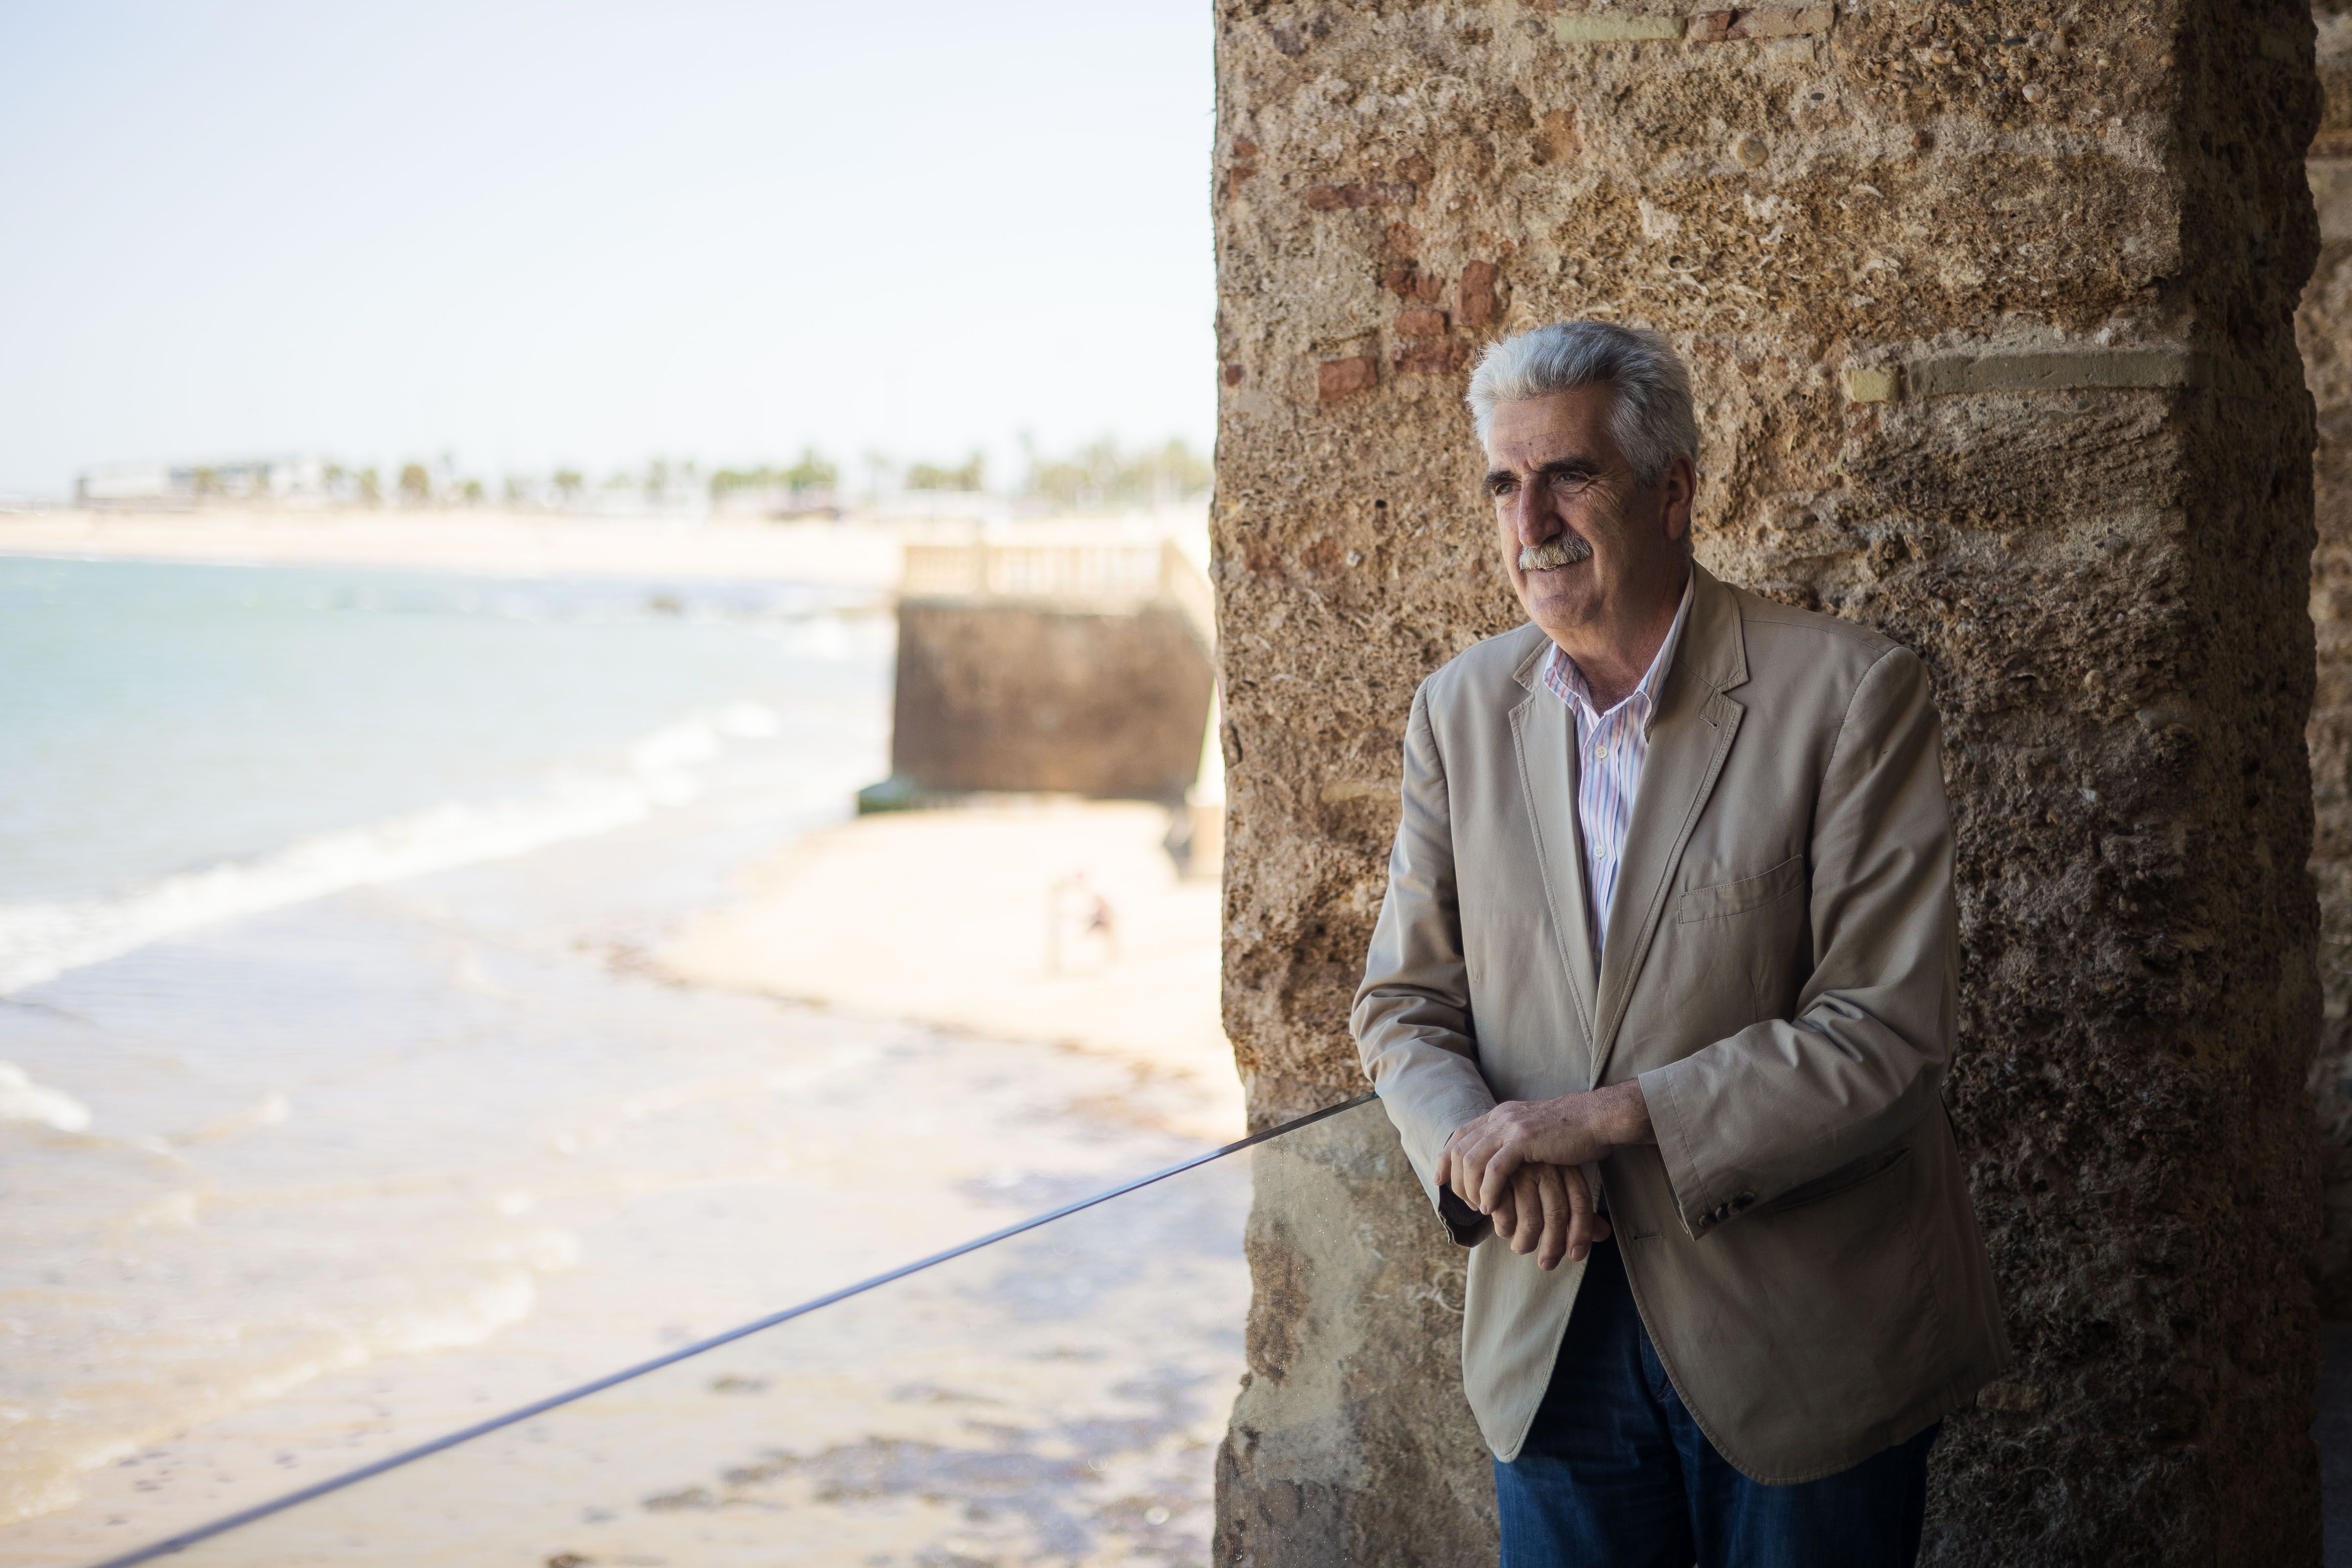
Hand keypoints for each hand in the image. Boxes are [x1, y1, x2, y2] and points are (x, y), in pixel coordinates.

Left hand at [1437, 1081, 1652, 1216]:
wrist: (1597, 1119)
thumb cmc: (1572, 1132)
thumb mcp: (1535, 1132)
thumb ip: (1515, 1141)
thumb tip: (1504, 1159)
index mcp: (1501, 1114)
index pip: (1460, 1134)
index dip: (1445, 1157)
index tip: (1440, 1180)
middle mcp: (1500, 1117)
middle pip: (1459, 1148)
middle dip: (1454, 1178)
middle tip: (1461, 1203)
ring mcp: (1511, 1127)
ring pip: (1472, 1160)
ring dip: (1470, 1188)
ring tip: (1479, 1208)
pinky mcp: (1524, 1140)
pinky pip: (1494, 1169)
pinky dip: (1487, 1190)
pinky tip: (1490, 1206)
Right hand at [1488, 1161, 1609, 1268]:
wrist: (1491, 1154)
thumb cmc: (1528, 1178)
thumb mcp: (1557, 1189)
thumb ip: (1576, 1212)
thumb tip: (1604, 1233)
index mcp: (1565, 1167)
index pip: (1580, 1202)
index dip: (1581, 1232)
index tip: (1576, 1256)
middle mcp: (1545, 1166)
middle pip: (1557, 1214)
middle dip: (1553, 1246)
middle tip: (1547, 1264)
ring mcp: (1520, 1171)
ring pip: (1531, 1219)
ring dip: (1525, 1243)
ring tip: (1521, 1247)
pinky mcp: (1495, 1178)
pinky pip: (1505, 1214)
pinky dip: (1504, 1229)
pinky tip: (1504, 1230)